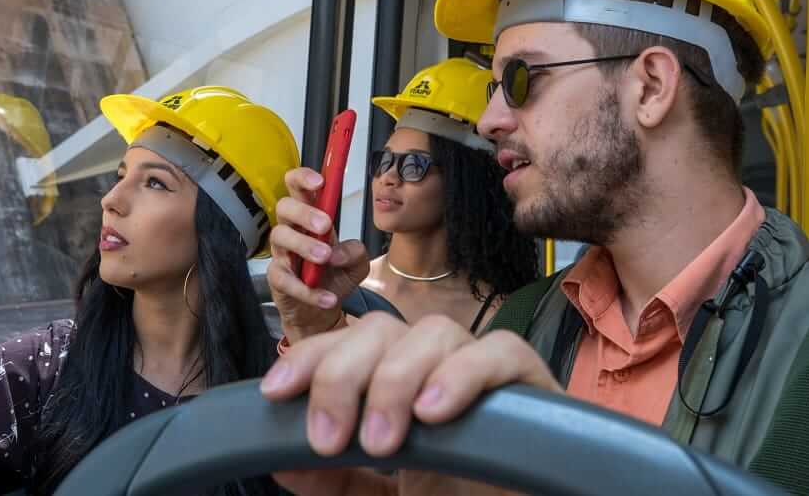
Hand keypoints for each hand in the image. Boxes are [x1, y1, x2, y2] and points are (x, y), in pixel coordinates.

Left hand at [260, 313, 559, 490]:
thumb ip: (329, 479)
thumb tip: (276, 453)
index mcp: (394, 386)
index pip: (343, 344)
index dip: (307, 357)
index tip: (275, 393)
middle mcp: (435, 367)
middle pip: (379, 329)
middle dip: (342, 376)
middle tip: (329, 440)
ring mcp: (484, 371)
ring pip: (434, 331)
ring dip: (395, 379)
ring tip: (383, 442)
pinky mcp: (533, 384)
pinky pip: (502, 351)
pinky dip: (464, 373)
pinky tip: (434, 412)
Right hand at [267, 167, 368, 341]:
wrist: (321, 313)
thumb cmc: (333, 277)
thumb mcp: (356, 264)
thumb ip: (356, 251)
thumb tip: (338, 251)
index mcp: (311, 218)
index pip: (298, 187)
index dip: (304, 178)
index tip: (320, 182)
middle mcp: (292, 230)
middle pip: (284, 206)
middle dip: (304, 212)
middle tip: (324, 226)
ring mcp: (281, 253)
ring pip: (279, 236)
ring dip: (303, 245)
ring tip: (325, 259)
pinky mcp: (276, 278)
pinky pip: (284, 278)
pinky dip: (307, 289)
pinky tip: (326, 297)